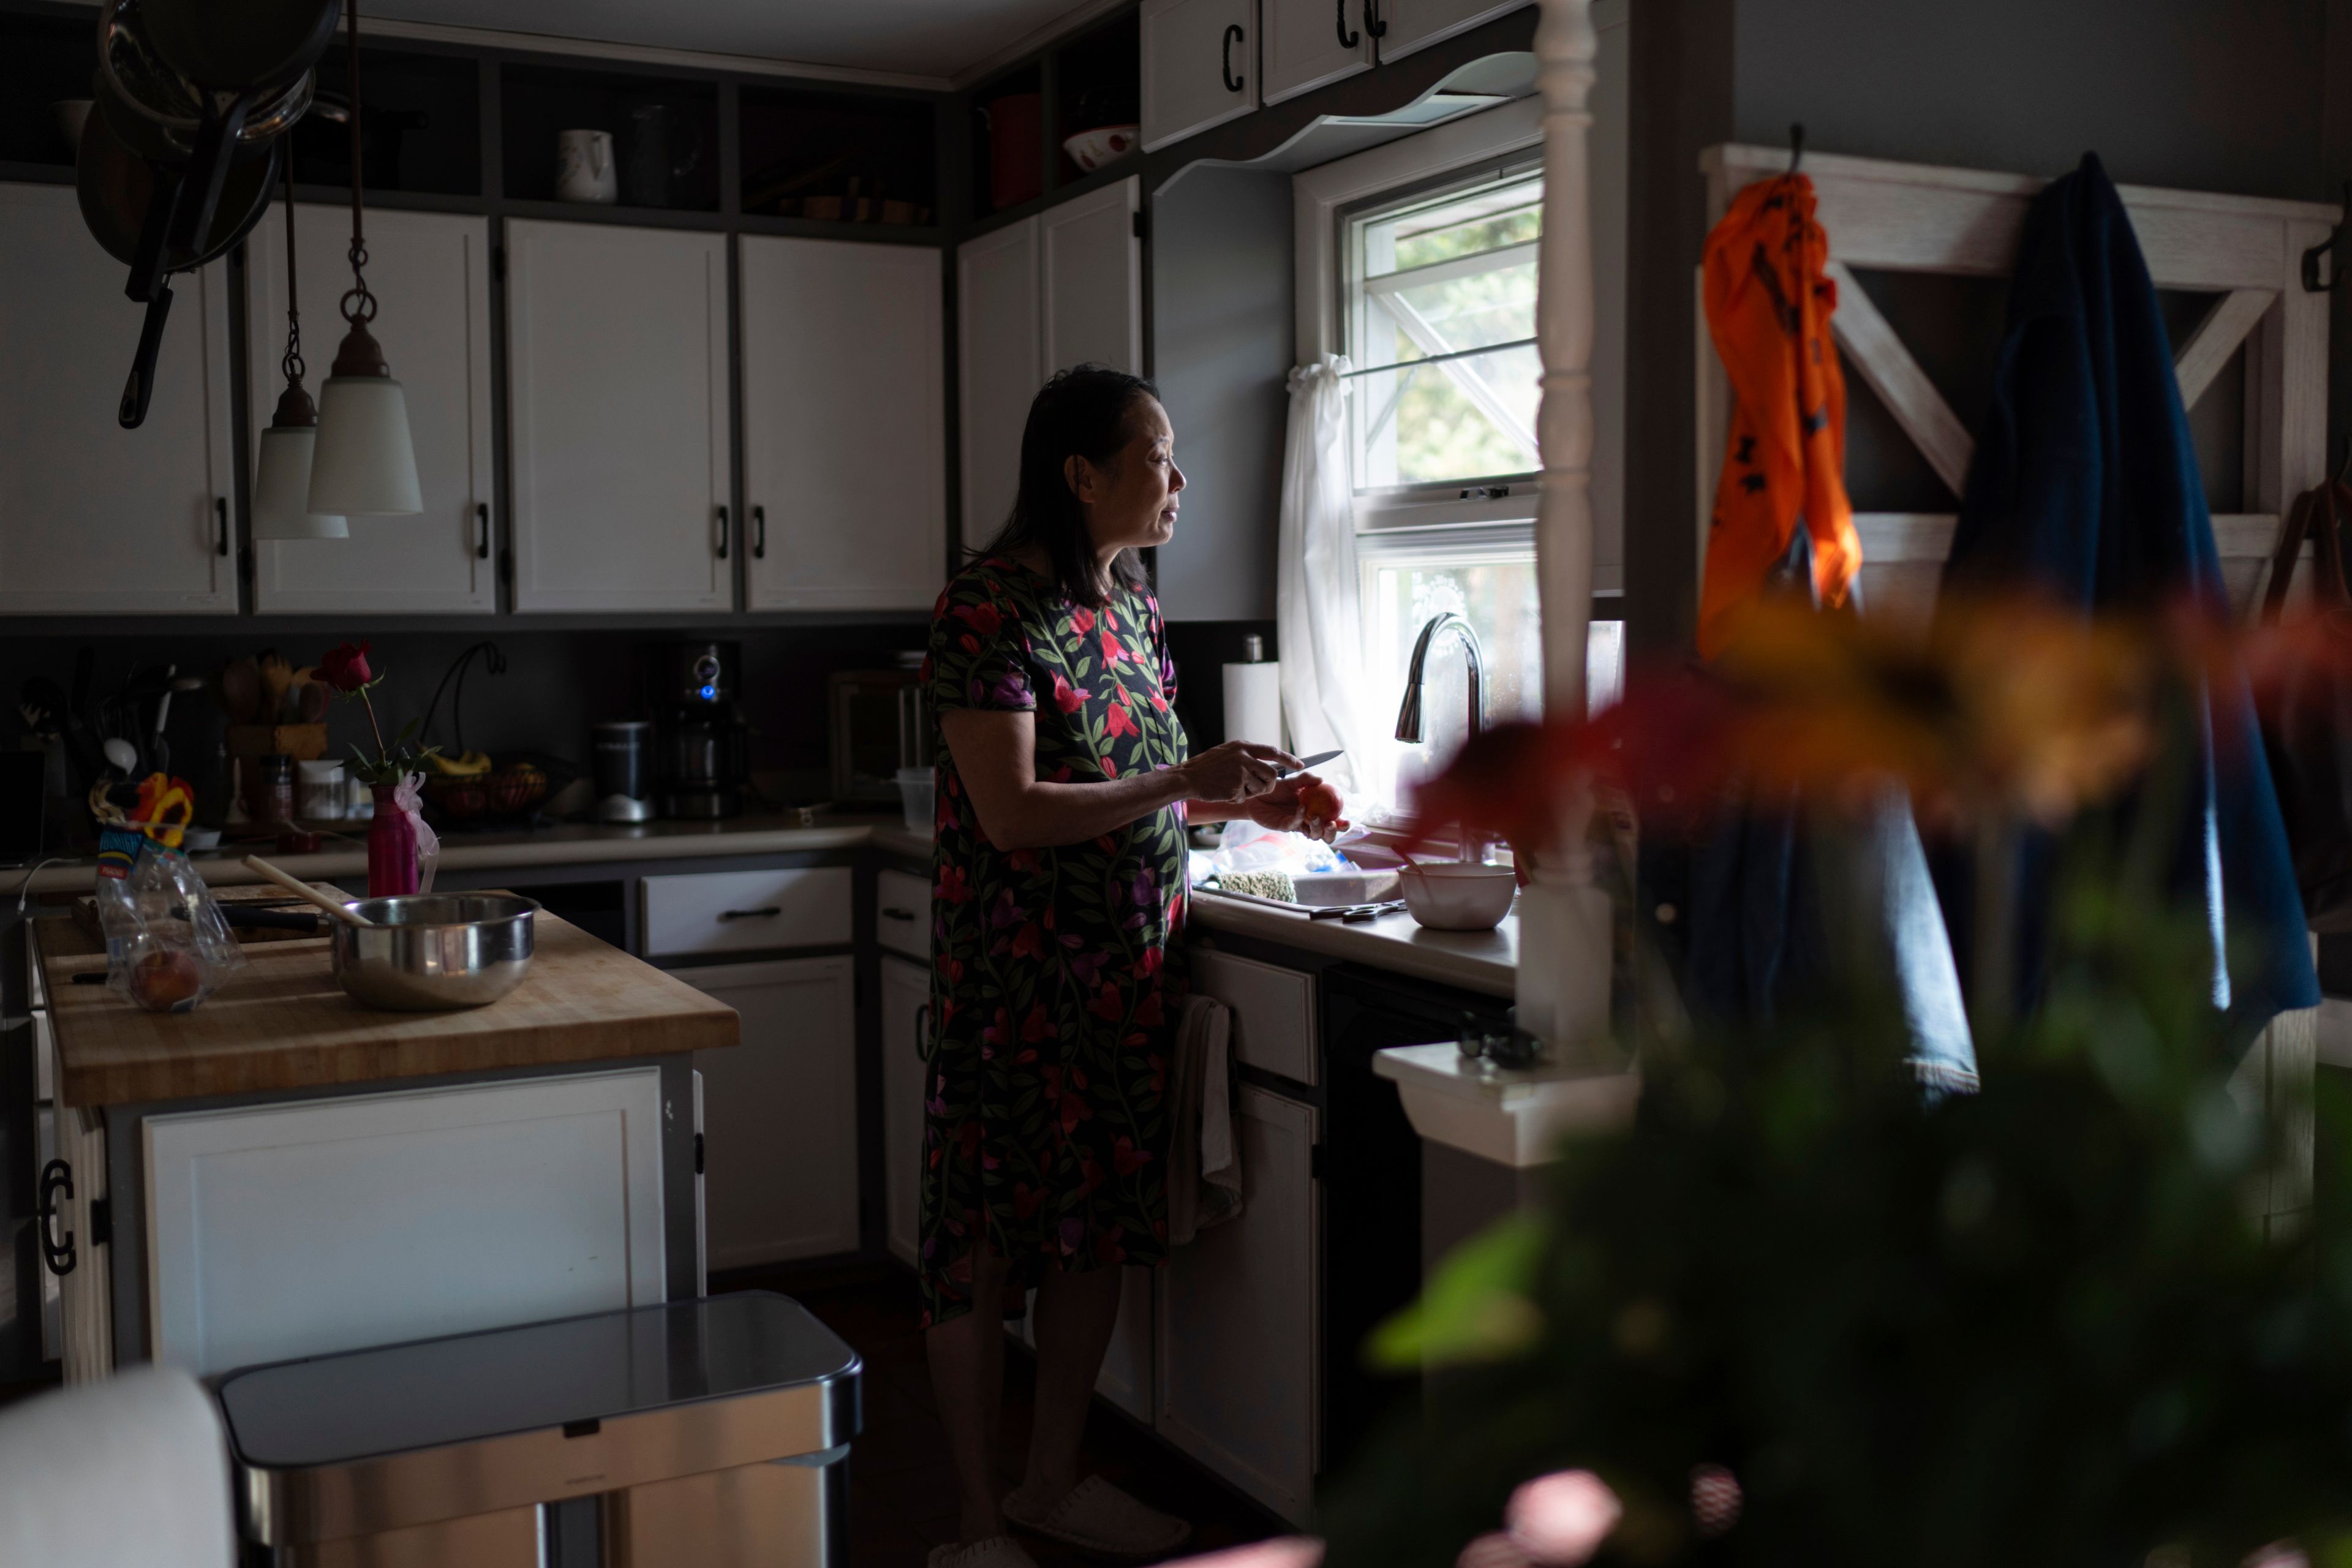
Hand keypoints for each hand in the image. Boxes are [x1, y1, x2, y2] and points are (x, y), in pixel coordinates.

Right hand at [1179, 741, 1300, 802]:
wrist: (1187, 777)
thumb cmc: (1207, 766)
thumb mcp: (1227, 752)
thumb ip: (1246, 755)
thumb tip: (1268, 761)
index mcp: (1243, 747)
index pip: (1272, 751)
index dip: (1288, 758)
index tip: (1300, 764)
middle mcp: (1243, 757)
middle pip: (1271, 775)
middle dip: (1268, 785)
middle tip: (1255, 788)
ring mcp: (1239, 772)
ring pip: (1260, 788)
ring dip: (1250, 793)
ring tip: (1232, 787)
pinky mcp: (1234, 787)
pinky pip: (1244, 798)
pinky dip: (1236, 798)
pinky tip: (1223, 792)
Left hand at [1240, 772, 1347, 842]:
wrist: (1257, 794)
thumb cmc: (1277, 788)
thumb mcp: (1293, 781)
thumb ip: (1306, 780)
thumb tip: (1322, 779)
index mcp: (1316, 810)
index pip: (1332, 820)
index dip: (1341, 824)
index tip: (1346, 821)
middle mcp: (1308, 820)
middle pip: (1325, 834)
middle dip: (1332, 832)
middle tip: (1332, 824)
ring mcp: (1297, 825)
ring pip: (1312, 835)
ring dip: (1317, 829)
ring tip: (1317, 818)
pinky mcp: (1285, 826)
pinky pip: (1296, 825)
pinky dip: (1301, 818)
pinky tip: (1302, 809)